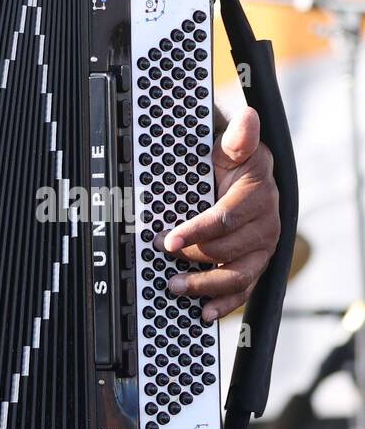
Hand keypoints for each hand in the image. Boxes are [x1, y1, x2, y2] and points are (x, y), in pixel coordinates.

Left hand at [161, 106, 280, 321]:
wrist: (240, 174)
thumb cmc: (228, 160)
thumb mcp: (229, 145)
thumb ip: (238, 137)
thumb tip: (249, 117)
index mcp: (258, 191)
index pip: (227, 217)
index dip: (198, 231)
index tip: (170, 239)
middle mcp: (267, 221)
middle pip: (229, 249)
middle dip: (194, 256)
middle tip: (161, 256)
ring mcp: (264, 246)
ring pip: (239, 274)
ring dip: (206, 285)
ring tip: (175, 286)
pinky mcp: (257, 263)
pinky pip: (246, 289)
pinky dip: (226, 303)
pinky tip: (206, 312)